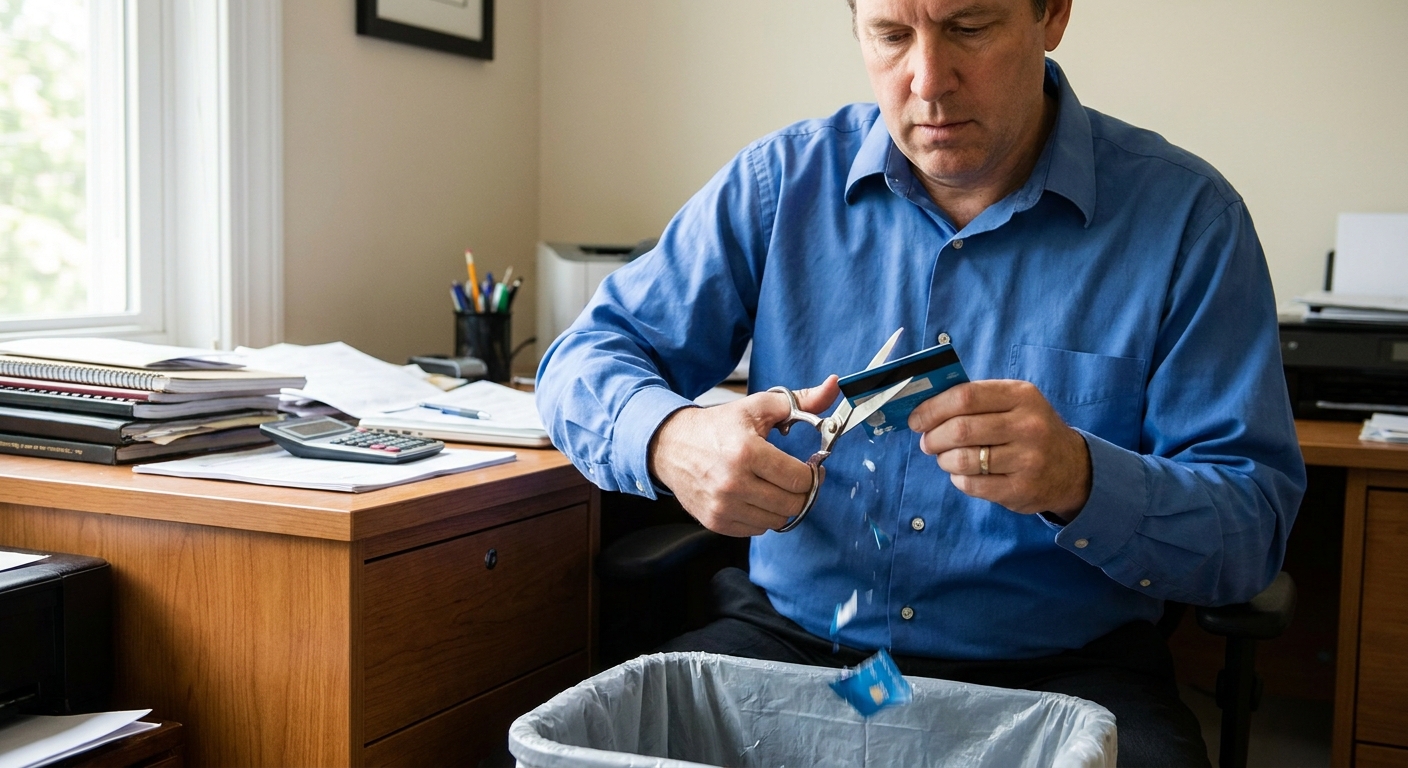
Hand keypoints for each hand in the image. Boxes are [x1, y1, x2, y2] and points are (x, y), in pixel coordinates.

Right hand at [648, 377, 840, 535]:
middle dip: (801, 491)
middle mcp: (733, 483)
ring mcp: (722, 506)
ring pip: (776, 521)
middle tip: (795, 478)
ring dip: (782, 505)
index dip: (812, 473)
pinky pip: (756, 529)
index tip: (810, 467)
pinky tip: (755, 497)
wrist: (671, 446)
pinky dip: (762, 516)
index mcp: (746, 452)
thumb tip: (834, 386)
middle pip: (792, 504)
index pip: (799, 479)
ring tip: (773, 486)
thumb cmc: (718, 426)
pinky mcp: (715, 521)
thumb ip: (802, 401)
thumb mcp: (758, 407)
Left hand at [907, 380, 1090, 519]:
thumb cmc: (1029, 429)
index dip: (933, 408)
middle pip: (960, 430)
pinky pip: (972, 485)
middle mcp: (1028, 425)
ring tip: (946, 458)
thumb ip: (976, 399)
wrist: (1071, 467)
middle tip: (928, 442)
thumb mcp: (1014, 402)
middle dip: (934, 437)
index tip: (917, 419)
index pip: (965, 397)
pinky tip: (964, 474)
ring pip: (963, 460)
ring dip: (944, 460)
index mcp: (1021, 395)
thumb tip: (924, 405)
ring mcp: (1027, 459)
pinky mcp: (1021, 489)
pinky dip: (958, 479)